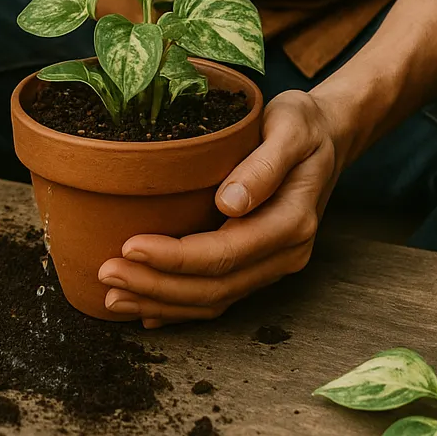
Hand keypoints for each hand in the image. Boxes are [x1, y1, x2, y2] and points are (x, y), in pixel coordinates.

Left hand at [96, 89, 353, 326]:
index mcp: (292, 221)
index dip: (175, 257)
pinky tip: (145, 311)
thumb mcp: (290, 126)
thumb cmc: (303, 124)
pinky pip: (219, 297)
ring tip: (113, 296)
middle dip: (157, 286)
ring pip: (214, 300)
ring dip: (162, 304)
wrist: (329, 137)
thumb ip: (264, 164)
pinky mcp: (259, 266)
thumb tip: (231, 202)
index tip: (130, 245)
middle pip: (215, 287)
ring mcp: (273, 265)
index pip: (225, 253)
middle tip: (107, 274)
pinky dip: (179, 308)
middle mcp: (285, 254)